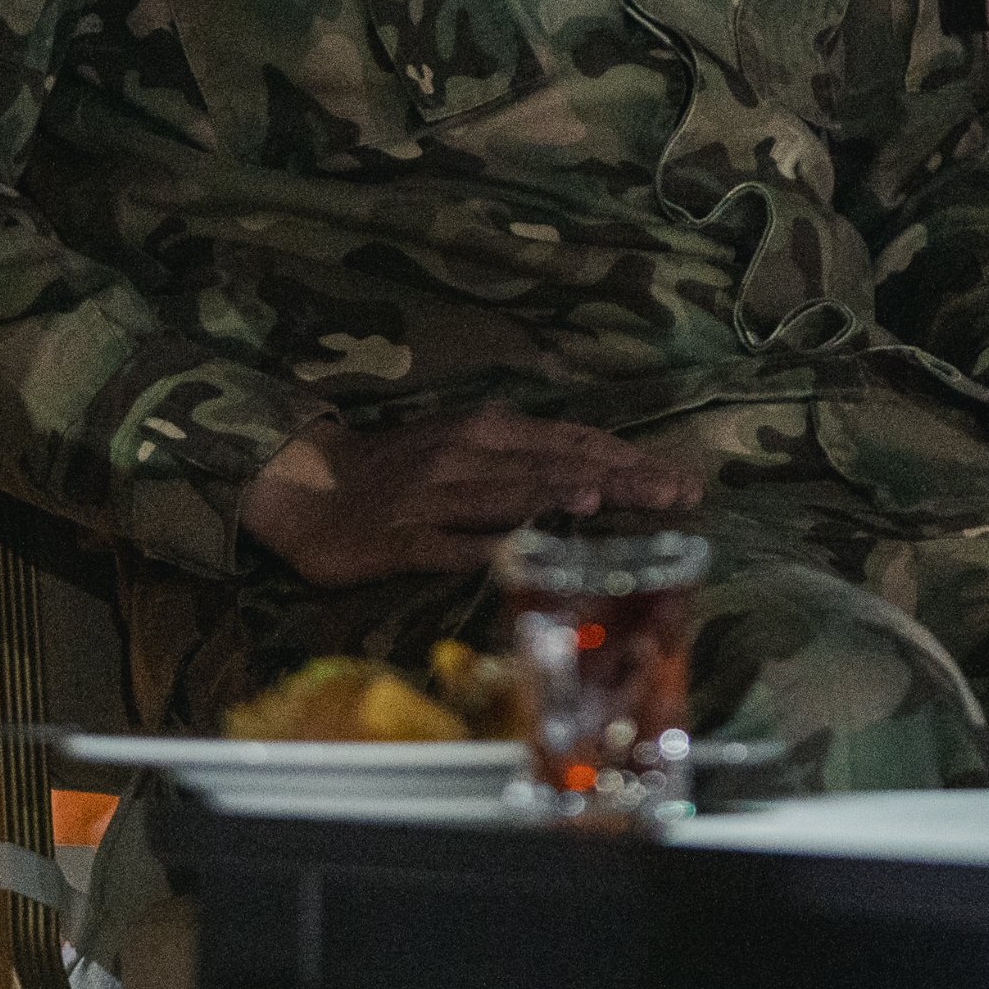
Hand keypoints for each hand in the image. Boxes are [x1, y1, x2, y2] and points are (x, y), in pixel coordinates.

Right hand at [233, 405, 702, 587]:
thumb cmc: (396, 471)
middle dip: (618, 479)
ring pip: (504, 495)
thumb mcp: (464, 450)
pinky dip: (482, 546)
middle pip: (553, 466)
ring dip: (555, 496)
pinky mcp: (400, 539)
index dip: (629, 459)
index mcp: (487, 432)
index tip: (684, 481)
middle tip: (677, 494)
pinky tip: (515, 556)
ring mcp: (433, 497)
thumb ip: (523, 462)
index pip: (573, 442)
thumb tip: (598, 478)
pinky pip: (446, 545)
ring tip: (604, 501)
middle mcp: (467, 456)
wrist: (305, 486)